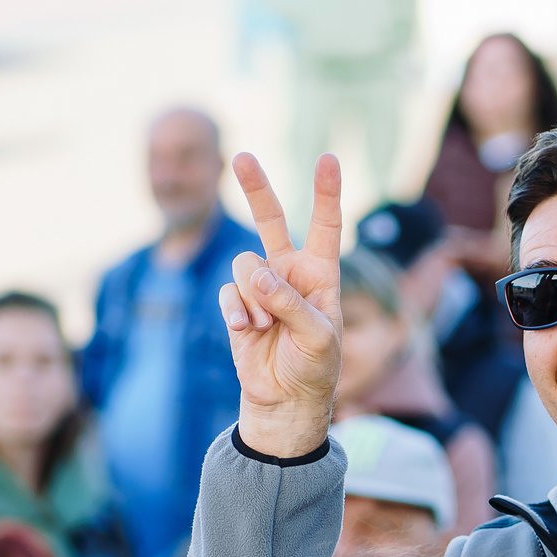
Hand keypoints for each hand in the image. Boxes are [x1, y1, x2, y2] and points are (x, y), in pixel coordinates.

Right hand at [221, 152, 343, 457]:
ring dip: (254, 297)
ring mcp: (260, 287)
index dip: (326, 192)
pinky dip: (237, 312)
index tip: (328, 159)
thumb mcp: (316, 335)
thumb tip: (255, 273)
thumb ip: (289, 302)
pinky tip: (248, 331)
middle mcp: (289, 272)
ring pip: (244, 265)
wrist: (285, 400)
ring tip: (268, 326)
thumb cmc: (314, 367)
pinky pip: (228, 292)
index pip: (326, 225)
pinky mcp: (237, 305)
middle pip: (271, 220)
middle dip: (256, 188)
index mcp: (321, 273)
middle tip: (241, 157)